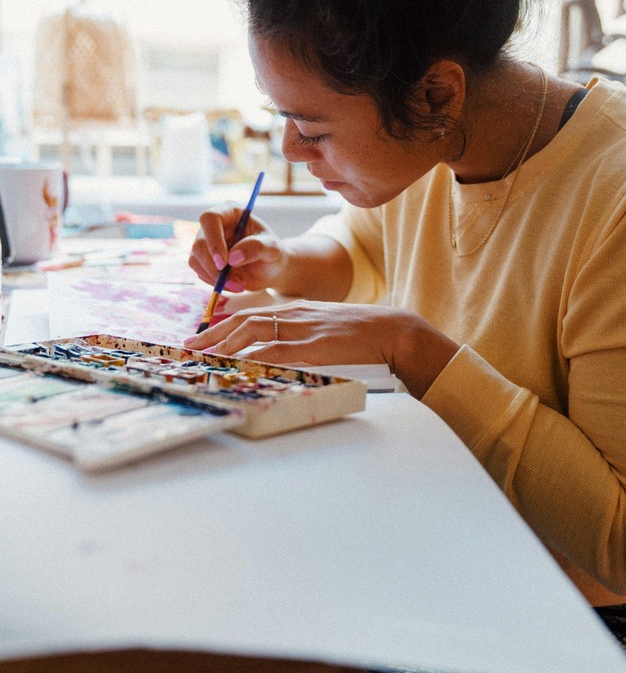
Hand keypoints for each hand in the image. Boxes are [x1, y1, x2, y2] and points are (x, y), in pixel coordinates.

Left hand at [184, 300, 459, 397]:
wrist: (390, 331)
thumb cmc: (361, 332)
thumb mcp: (325, 326)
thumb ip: (301, 333)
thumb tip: (278, 350)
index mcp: (295, 308)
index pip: (250, 313)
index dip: (222, 325)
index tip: (202, 337)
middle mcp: (293, 313)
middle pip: (243, 320)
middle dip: (212, 334)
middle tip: (188, 347)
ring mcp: (301, 328)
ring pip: (252, 331)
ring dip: (222, 344)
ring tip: (201, 357)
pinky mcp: (311, 345)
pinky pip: (274, 350)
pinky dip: (251, 357)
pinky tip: (235, 364)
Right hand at [188, 208, 287, 292]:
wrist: (269, 269)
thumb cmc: (272, 253)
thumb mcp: (272, 248)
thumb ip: (256, 248)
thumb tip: (233, 258)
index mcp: (230, 212)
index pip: (210, 218)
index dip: (214, 240)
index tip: (224, 262)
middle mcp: (214, 225)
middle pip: (199, 244)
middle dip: (215, 268)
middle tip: (236, 283)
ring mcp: (206, 243)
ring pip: (196, 260)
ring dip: (216, 278)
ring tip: (240, 285)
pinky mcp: (203, 260)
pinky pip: (200, 272)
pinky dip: (215, 283)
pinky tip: (234, 285)